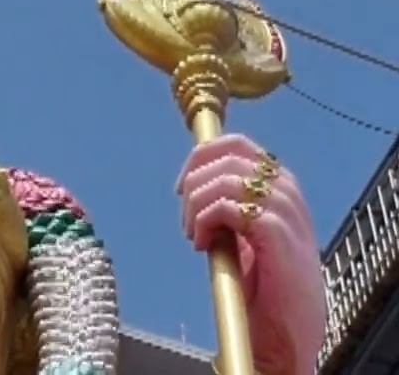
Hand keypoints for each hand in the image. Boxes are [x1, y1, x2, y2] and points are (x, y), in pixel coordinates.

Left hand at [177, 133, 325, 374]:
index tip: (181, 186)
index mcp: (280, 183)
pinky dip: (203, 222)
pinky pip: (226, 207)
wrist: (290, 327)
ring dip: (195, 206)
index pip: (235, 143)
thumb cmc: (267, 280)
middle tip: (186, 221)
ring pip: (223, 179)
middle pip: (224, 157)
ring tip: (193, 235)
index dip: (200, 157)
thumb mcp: (246, 229)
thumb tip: (191, 178)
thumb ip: (229, 200)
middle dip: (193, 184)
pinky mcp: (277, 232)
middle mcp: (286, 189)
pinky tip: (202, 245)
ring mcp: (285, 209)